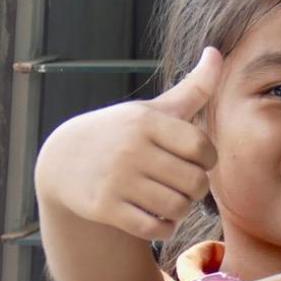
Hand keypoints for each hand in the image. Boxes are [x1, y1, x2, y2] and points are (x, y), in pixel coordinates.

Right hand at [34, 47, 221, 240]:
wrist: (63, 161)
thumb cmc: (124, 133)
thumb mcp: (154, 109)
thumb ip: (194, 87)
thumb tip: (217, 52)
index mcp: (146, 122)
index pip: (202, 148)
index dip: (208, 159)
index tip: (196, 160)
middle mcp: (130, 149)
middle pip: (194, 182)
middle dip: (196, 188)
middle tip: (184, 184)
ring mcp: (116, 179)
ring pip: (177, 207)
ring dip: (181, 209)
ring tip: (172, 200)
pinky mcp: (104, 207)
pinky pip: (154, 228)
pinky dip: (165, 228)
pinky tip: (159, 218)